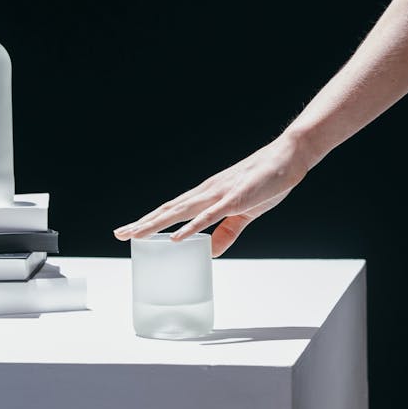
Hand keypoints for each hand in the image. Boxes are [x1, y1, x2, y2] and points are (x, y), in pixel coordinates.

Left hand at [112, 133, 308, 256]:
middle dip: (143, 223)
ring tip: (135, 234)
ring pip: (181, 211)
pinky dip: (191, 227)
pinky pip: (210, 216)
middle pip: (169, 210)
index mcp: (208, 195)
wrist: (288, 158)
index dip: (150, 220)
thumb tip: (209, 251)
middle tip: (119, 233)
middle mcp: (207, 192)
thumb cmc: (267, 181)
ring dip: (157, 223)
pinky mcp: (235, 199)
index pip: (173, 210)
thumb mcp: (244, 213)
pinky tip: (176, 236)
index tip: (129, 230)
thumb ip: (227, 232)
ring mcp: (219, 194)